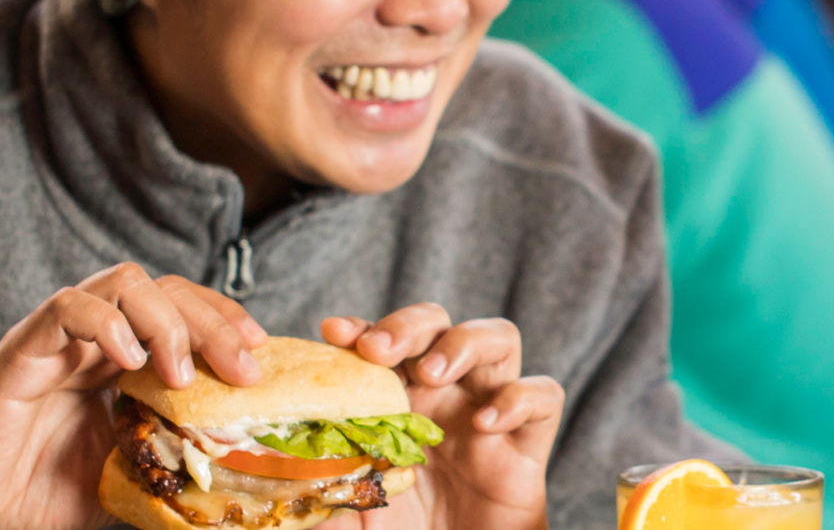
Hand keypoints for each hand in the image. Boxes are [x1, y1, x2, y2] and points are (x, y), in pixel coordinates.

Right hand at [0, 263, 267, 529]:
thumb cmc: (43, 499)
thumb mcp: (130, 474)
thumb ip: (173, 454)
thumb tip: (239, 466)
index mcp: (118, 364)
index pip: (182, 309)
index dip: (223, 319)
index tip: (260, 351)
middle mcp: (91, 342)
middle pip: (164, 288)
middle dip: (212, 319)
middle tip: (241, 366)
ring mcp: (57, 342)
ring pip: (122, 283)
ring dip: (166, 319)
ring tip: (180, 374)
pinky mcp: (20, 354)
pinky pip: (65, 308)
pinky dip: (106, 322)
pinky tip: (128, 360)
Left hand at [313, 305, 563, 529]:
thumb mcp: (356, 512)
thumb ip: (328, 495)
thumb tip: (289, 492)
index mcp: (402, 401)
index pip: (385, 344)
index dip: (362, 329)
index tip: (335, 332)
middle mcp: (446, 396)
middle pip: (439, 322)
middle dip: (408, 324)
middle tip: (379, 350)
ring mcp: (490, 412)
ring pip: (499, 337)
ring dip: (465, 342)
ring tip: (434, 372)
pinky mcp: (529, 442)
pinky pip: (544, 395)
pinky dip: (518, 398)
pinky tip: (486, 424)